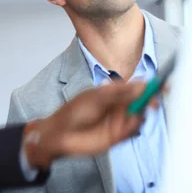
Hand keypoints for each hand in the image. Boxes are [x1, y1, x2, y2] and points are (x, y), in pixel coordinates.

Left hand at [23, 82, 152, 170]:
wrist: (62, 134)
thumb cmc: (73, 112)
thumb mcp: (96, 98)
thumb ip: (119, 93)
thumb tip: (140, 86)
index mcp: (111, 92)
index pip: (134, 86)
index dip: (147, 86)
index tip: (157, 86)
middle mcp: (118, 105)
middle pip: (141, 101)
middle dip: (148, 100)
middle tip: (149, 103)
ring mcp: (119, 119)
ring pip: (140, 116)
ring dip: (139, 115)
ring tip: (128, 117)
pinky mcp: (119, 134)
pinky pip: (133, 130)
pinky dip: (133, 128)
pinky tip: (123, 128)